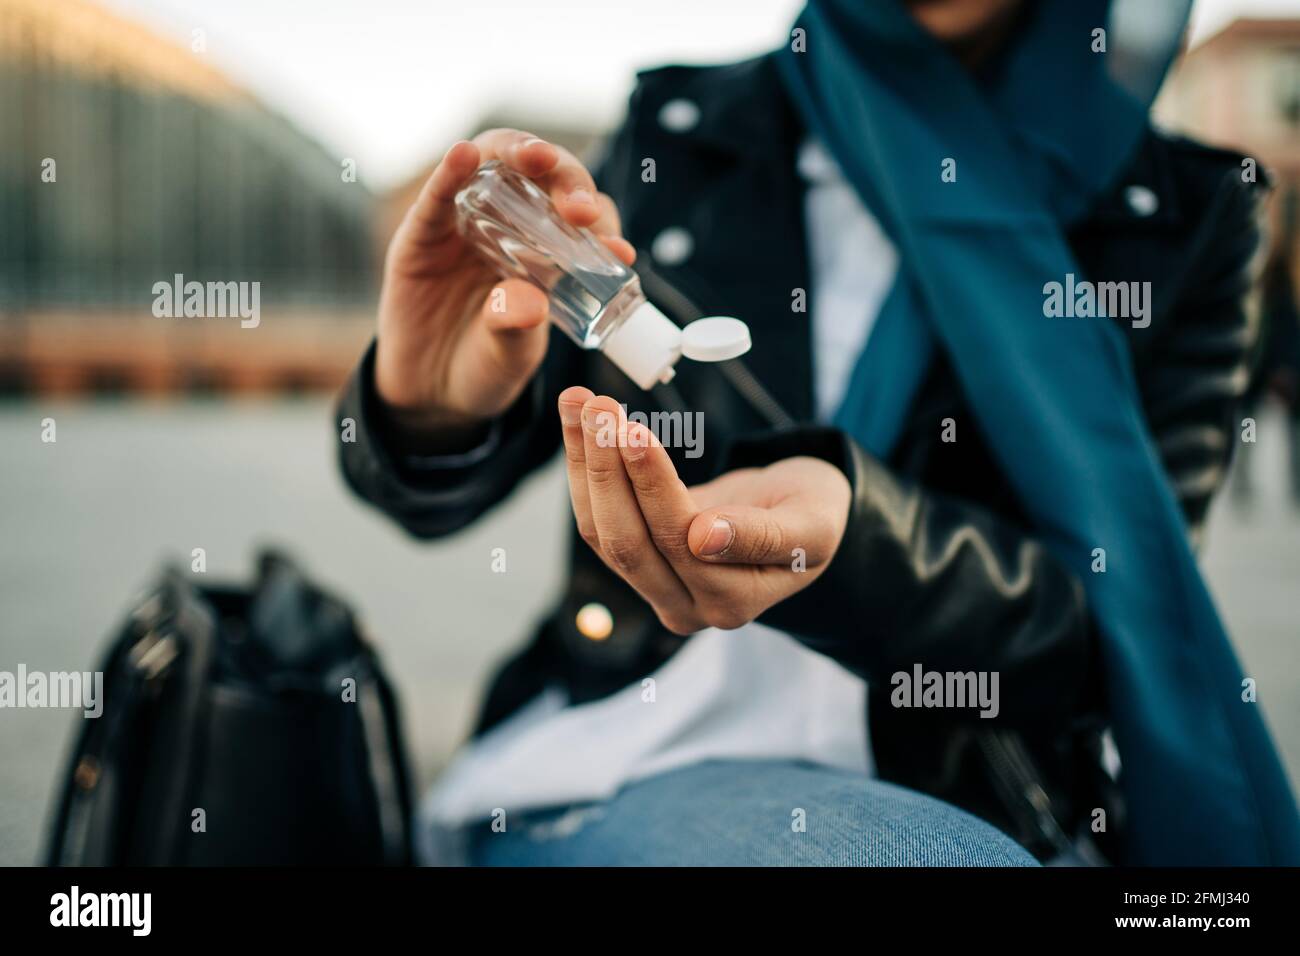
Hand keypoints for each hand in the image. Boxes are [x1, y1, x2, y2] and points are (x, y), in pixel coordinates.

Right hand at [374, 130, 633, 448]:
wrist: (429, 390)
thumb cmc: (485, 364)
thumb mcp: (510, 356)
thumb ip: (518, 329)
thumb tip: (529, 303)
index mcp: (550, 252)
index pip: (582, 220)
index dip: (602, 225)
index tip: (618, 250)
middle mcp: (512, 226)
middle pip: (544, 178)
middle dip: (568, 181)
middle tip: (580, 210)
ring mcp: (467, 222)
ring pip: (495, 165)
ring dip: (519, 151)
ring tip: (537, 157)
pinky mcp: (423, 232)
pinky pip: (437, 194)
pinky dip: (452, 170)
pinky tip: (464, 155)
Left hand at [558, 389, 851, 633]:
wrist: (801, 516)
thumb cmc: (814, 514)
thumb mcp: (812, 524)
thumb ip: (764, 536)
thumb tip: (703, 538)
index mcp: (732, 603)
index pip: (679, 543)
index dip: (652, 486)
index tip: (635, 431)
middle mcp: (685, 606)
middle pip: (628, 542)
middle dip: (606, 469)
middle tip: (597, 405)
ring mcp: (655, 586)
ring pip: (602, 530)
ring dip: (585, 462)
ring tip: (578, 400)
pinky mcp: (636, 558)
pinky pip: (598, 516)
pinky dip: (584, 467)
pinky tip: (578, 421)